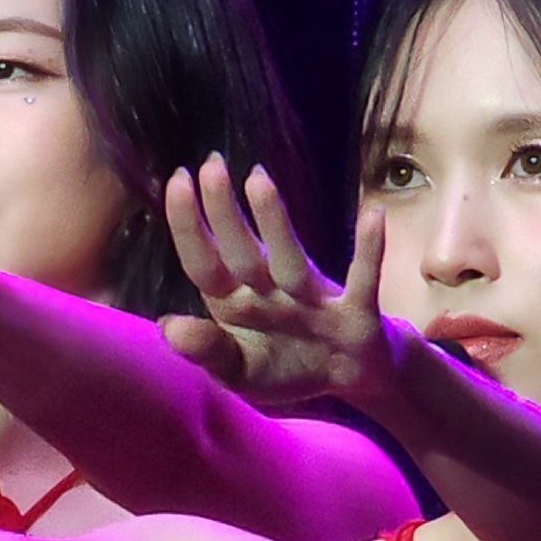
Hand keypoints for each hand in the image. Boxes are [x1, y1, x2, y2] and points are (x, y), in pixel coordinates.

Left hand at [160, 165, 389, 410]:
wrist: (351, 376)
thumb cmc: (288, 366)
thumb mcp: (242, 373)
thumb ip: (208, 352)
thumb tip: (168, 325)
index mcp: (236, 303)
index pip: (204, 264)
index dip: (188, 228)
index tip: (176, 182)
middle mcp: (270, 291)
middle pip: (242, 252)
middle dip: (223, 213)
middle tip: (210, 164)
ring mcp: (313, 299)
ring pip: (289, 259)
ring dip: (274, 223)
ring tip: (257, 179)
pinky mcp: (356, 312)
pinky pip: (362, 279)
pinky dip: (368, 251)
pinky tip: (373, 215)